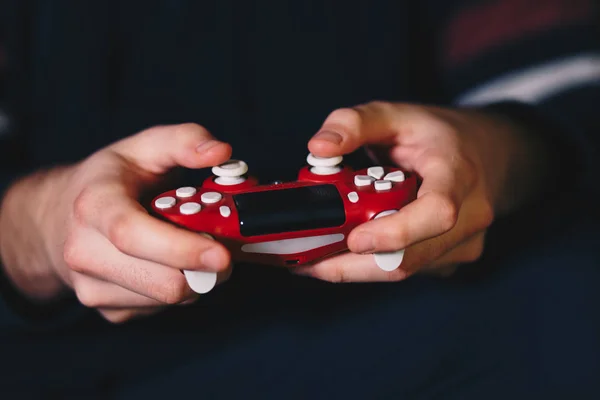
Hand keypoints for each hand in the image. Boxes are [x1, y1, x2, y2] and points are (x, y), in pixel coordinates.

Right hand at [0, 124, 232, 322]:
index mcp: (93, 205)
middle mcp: (84, 252)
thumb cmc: (109, 181)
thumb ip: (185, 140)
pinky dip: (179, 290)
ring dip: (196, 280)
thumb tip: (220, 151)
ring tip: (195, 250)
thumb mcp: (144, 146)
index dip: (182, 249)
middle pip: (161, 282)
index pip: (133, 235)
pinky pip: (160, 309)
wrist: (59, 219)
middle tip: (225, 248)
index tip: (222, 253)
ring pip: (168, 300)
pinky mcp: (107, 311)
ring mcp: (92, 288)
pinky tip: (171, 264)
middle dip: (206, 270)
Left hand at [294, 102, 549, 281]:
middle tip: (303, 258)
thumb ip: (354, 123)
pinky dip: (371, 264)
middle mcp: (469, 217)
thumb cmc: (442, 136)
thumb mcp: (397, 114)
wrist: (491, 155)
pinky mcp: (450, 260)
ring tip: (317, 249)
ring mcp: (463, 244)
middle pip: (409, 259)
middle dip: (350, 264)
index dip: (394, 233)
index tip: (353, 239)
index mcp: (458, 175)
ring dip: (355, 266)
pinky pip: (406, 270)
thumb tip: (318, 148)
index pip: (436, 212)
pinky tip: (347, 246)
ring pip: (402, 271)